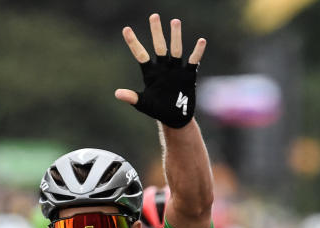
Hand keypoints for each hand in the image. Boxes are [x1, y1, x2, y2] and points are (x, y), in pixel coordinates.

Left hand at [115, 13, 206, 127]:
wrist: (175, 118)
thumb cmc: (158, 110)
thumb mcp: (143, 104)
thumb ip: (132, 98)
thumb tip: (117, 93)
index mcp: (150, 73)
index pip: (140, 54)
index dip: (133, 42)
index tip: (126, 29)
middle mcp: (163, 68)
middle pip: (159, 46)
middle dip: (156, 32)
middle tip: (154, 16)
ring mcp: (176, 70)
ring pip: (175, 50)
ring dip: (175, 36)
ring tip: (175, 21)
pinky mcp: (188, 75)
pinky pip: (193, 61)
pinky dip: (197, 52)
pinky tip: (201, 41)